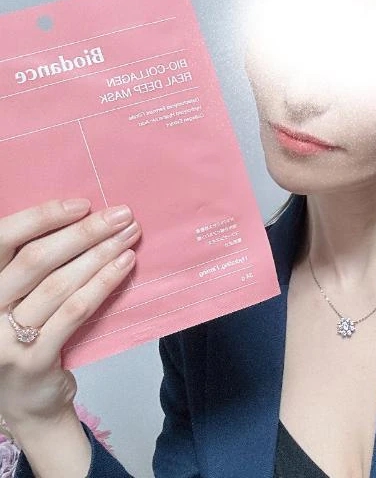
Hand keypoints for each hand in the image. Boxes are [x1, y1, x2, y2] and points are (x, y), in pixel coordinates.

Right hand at [0, 198, 140, 442]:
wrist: (27, 404)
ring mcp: (2, 339)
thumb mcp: (15, 298)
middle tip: (122, 215)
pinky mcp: (31, 360)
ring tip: (129, 237)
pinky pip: (74, 311)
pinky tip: (124, 266)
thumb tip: (81, 217)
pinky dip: (103, 284)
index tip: (83, 204)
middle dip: (84, 232)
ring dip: (100, 254)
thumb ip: (32, 266)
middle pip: (35, 258)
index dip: (43, 217)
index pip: (2, 238)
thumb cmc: (25, 336)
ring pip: (58, 283)